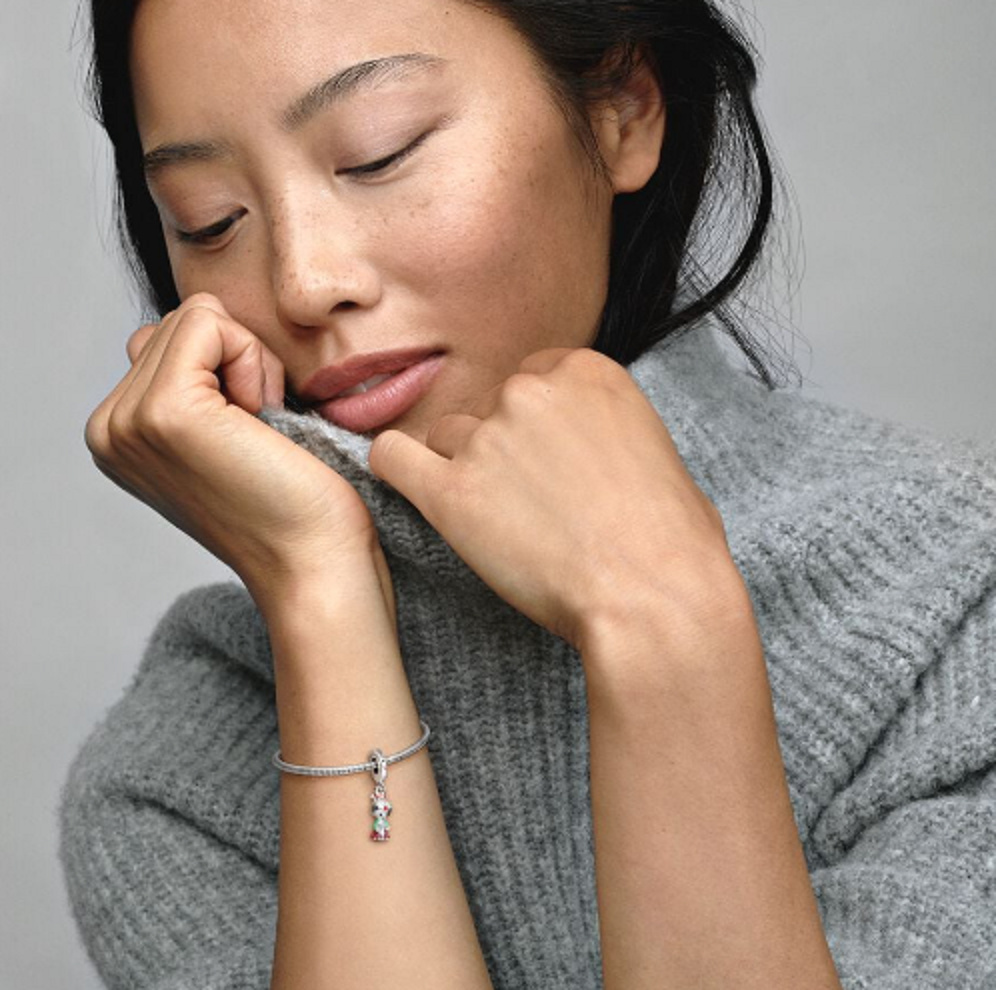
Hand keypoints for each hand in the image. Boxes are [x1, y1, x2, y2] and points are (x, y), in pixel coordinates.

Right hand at [85, 294, 386, 608]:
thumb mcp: (226, 433)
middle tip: (259, 434)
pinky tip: (262, 420)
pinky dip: (252, 360)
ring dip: (248, 363)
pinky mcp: (165, 412)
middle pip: (181, 322)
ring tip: (259, 431)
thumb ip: (195, 380)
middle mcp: (110, 428)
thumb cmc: (294, 504)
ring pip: (198, 317)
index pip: (171, 338)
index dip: (230, 370)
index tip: (250, 435)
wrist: (314, 562)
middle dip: (237, 361)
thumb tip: (203, 322)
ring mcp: (129, 421)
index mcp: (120, 434)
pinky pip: (209, 322)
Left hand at [369, 348, 747, 651]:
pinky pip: (393, 458)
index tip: (544, 458)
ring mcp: (487, 439)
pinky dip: (397, 469)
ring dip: (463, 468)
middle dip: (502, 447)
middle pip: (489, 407)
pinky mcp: (450, 493)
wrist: (653, 596)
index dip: (536, 424)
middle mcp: (529, 392)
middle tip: (528, 499)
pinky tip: (413, 486)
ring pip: (447, 437)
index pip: (531, 379)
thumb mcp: (657, 452)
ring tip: (495, 517)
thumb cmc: (672, 540)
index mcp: (585, 371)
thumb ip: (608, 430)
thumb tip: (591, 449)